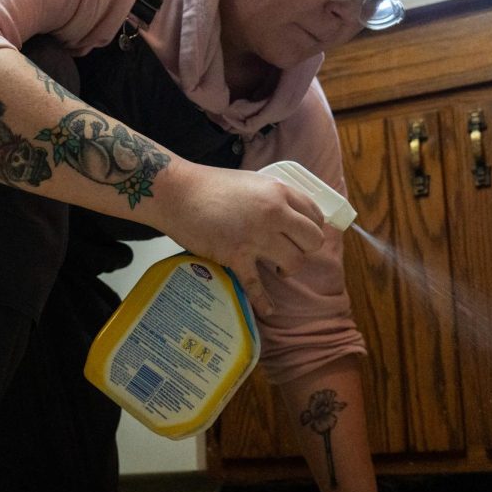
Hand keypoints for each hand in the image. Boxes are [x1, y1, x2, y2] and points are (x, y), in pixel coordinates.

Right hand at [157, 163, 326, 315]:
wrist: (176, 192)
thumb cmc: (209, 185)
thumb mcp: (251, 181)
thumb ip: (272, 197)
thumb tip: (287, 215)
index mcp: (278, 192)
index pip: (315, 215)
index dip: (312, 228)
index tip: (302, 236)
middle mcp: (273, 213)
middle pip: (312, 240)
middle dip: (305, 250)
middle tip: (289, 251)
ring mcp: (256, 236)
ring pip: (294, 262)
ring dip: (288, 269)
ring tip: (276, 267)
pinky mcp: (236, 256)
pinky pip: (257, 285)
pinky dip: (264, 301)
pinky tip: (269, 309)